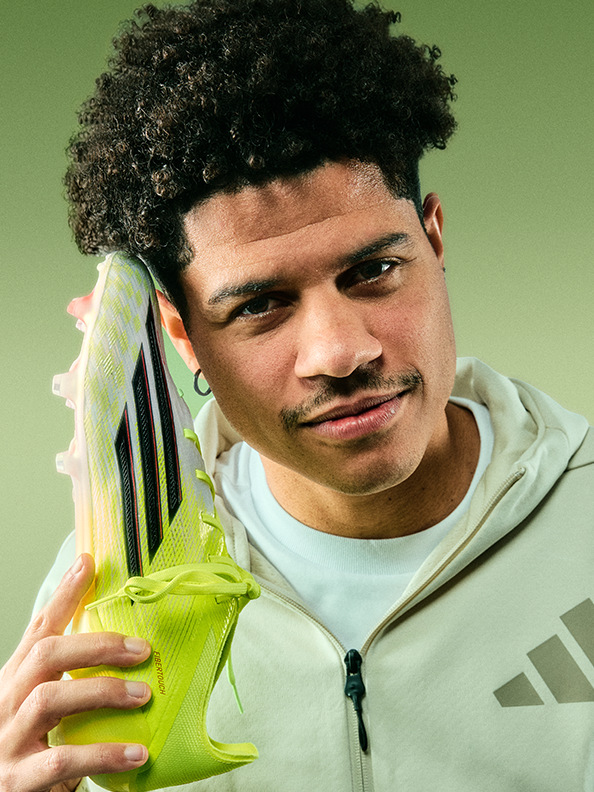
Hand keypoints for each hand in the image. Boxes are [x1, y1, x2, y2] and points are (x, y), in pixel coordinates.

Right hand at [0, 554, 151, 791]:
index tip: (88, 563)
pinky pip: (63, 761)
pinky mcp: (19, 780)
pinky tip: (138, 754)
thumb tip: (128, 647)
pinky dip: (104, 754)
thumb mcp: (45, 709)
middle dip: (96, 646)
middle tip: (141, 649)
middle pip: (46, 655)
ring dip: (104, 692)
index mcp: (14, 681)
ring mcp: (8, 741)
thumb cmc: (30, 750)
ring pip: (51, 700)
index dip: (63, 596)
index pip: (38, 630)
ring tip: (144, 696)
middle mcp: (5, 704)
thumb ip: (72, 680)